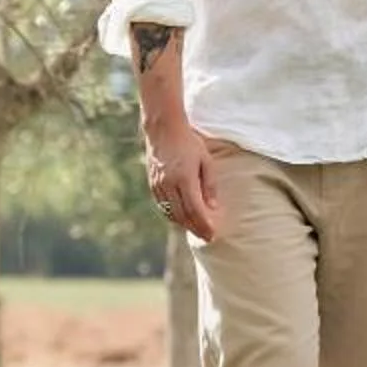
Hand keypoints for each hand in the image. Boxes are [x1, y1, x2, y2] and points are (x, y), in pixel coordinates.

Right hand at [144, 121, 221, 240]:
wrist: (164, 129)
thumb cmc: (189, 142)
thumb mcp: (206, 161)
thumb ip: (210, 185)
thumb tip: (213, 208)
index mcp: (184, 178)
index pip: (195, 209)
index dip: (204, 224)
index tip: (213, 234)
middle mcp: (169, 184)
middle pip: (182, 215)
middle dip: (195, 228)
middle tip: (207, 236)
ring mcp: (158, 185)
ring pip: (171, 213)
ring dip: (184, 224)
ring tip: (197, 229)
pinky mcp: (152, 185)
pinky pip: (163, 206)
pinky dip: (173, 215)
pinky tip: (182, 218)